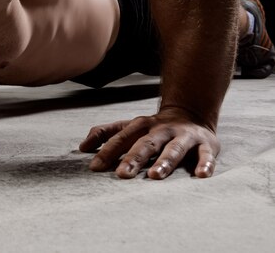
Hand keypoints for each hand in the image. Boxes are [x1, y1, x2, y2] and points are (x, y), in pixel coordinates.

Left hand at [79, 108, 219, 178]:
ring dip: (164, 162)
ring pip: (173, 149)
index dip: (107, 152)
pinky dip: (205, 164)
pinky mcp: (206, 144)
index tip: (94, 167)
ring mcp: (183, 136)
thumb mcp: (129, 126)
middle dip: (133, 159)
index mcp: (141, 125)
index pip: (121, 138)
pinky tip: (201, 175)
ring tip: (155, 176)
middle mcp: (161, 130)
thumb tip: (82, 147)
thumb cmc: (153, 128)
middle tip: (122, 175)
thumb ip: (106, 133)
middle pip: (146, 144)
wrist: (191, 113)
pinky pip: (206, 155)